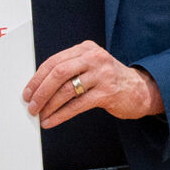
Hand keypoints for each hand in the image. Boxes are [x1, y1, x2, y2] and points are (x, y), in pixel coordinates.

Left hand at [23, 42, 162, 127]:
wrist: (141, 89)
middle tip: (31, 104)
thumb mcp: (90, 66)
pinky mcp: (107, 93)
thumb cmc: (110, 79)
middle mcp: (94, 58)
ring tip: (40, 115)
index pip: (54, 61)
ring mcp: (102, 75)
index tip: (28, 91)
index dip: (37, 78)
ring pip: (67, 90)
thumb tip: (39, 88)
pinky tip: (52, 121)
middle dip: (40, 91)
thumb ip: (70, 70)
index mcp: (86, 49)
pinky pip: (77, 105)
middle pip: (58, 73)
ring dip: (49, 105)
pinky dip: (61, 115)